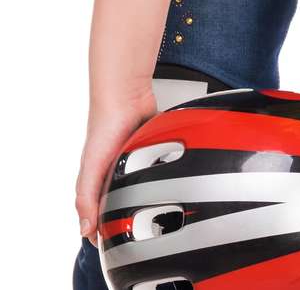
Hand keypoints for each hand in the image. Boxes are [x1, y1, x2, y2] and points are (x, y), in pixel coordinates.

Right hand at [76, 82, 156, 240]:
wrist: (127, 97)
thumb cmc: (104, 127)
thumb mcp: (91, 168)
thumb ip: (86, 199)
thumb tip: (85, 230)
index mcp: (96, 181)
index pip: (97, 213)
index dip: (104, 230)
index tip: (114, 245)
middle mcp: (114, 172)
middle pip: (122, 201)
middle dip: (130, 214)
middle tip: (143, 228)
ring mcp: (132, 160)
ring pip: (143, 185)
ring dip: (150, 193)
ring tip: (159, 205)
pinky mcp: (149, 148)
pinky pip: (158, 166)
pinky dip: (163, 172)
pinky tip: (172, 178)